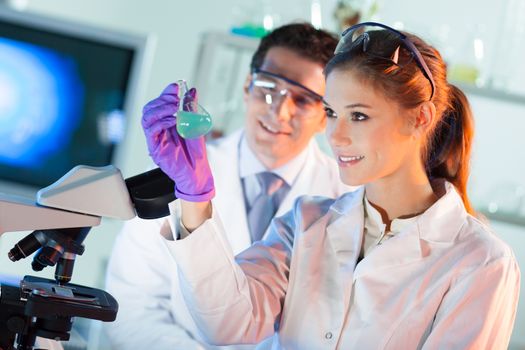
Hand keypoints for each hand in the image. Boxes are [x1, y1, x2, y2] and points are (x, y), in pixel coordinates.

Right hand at [141, 83, 214, 201]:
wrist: (197, 170)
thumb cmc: (196, 151)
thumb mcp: (196, 124)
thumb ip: (191, 108)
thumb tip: (191, 90)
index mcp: (168, 122)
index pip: (160, 103)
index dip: (166, 93)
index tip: (176, 86)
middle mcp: (160, 128)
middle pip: (150, 108)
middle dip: (162, 99)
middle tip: (176, 99)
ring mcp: (156, 137)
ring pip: (147, 117)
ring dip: (161, 109)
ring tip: (175, 110)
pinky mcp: (154, 147)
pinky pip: (151, 130)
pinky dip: (161, 122)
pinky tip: (173, 121)